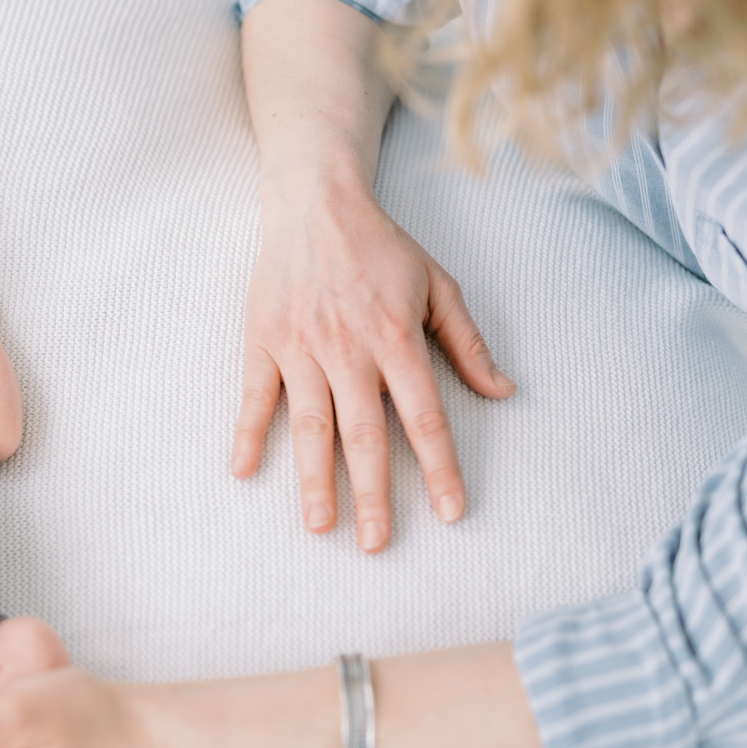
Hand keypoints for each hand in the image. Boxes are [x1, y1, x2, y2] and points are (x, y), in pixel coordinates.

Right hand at [231, 183, 514, 551]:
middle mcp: (349, 351)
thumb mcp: (438, 286)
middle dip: (374, 495)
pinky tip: (243, 471)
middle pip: (364, 435)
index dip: (440, 468)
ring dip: (315, 480)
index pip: (424, 417)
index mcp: (396, 340)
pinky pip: (255, 395)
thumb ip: (468, 343)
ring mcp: (301, 349)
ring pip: (311, 426)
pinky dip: (248, 433)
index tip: (452, 511)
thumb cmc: (380, 247)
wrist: (315, 202)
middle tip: (377, 545)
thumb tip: (503, 392)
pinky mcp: (264, 342)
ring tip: (320, 527)